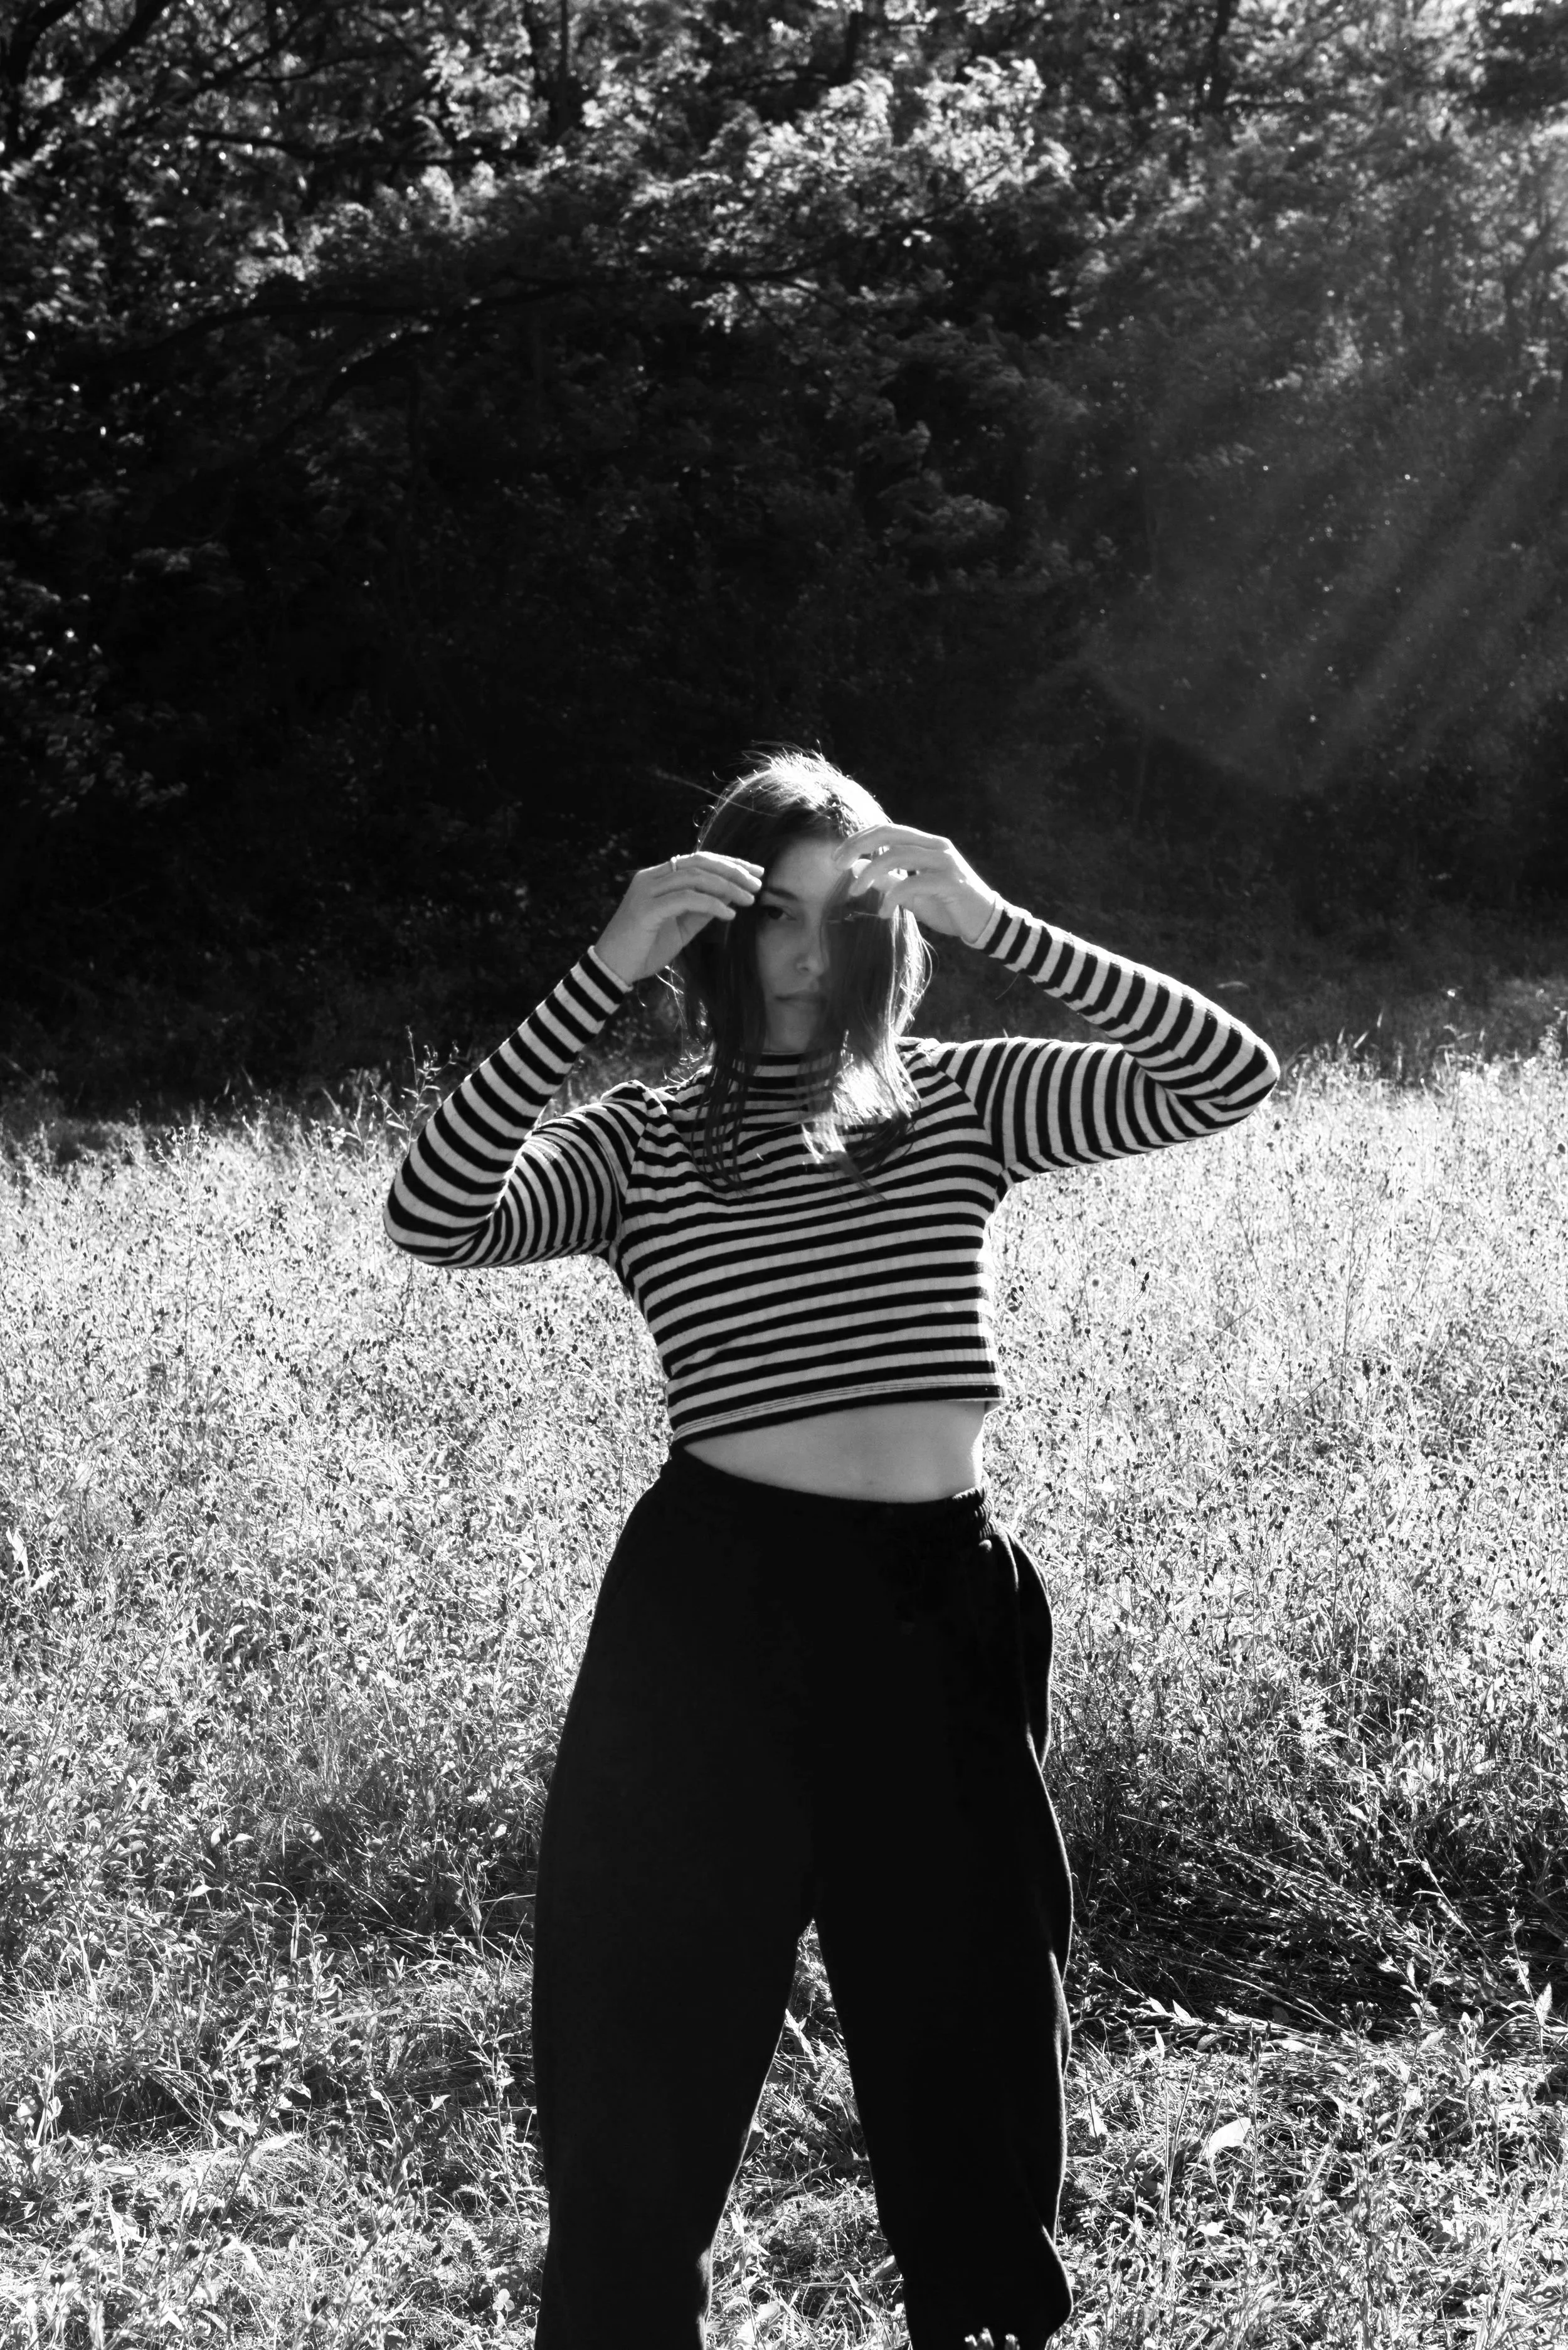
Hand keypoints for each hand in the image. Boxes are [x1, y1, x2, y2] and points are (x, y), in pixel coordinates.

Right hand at [594, 851, 762, 984]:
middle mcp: (650, 878)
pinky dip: (711, 904)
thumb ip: (700, 911)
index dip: (729, 863)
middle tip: (758, 883)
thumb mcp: (680, 928)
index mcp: (657, 877)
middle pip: (699, 862)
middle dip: (733, 870)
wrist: (612, 970)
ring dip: (727, 886)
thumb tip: (729, 898)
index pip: (698, 860)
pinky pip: (686, 899)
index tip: (755, 872)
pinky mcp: (646, 909)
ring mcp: (646, 891)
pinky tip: (728, 914)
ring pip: (695, 877)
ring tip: (749, 899)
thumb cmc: (644, 949)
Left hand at [833, 823, 1000, 946]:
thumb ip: (888, 879)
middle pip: (889, 834)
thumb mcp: (913, 893)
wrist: (985, 924)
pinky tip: (884, 913)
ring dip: (870, 874)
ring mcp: (945, 862)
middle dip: (858, 846)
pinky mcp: (950, 882)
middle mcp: (936, 846)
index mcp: (927, 844)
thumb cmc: (948, 907)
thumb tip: (858, 869)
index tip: (837, 858)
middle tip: (837, 865)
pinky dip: (892, 897)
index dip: (859, 839)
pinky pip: (913, 883)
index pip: (887, 830)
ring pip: (898, 855)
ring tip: (854, 892)